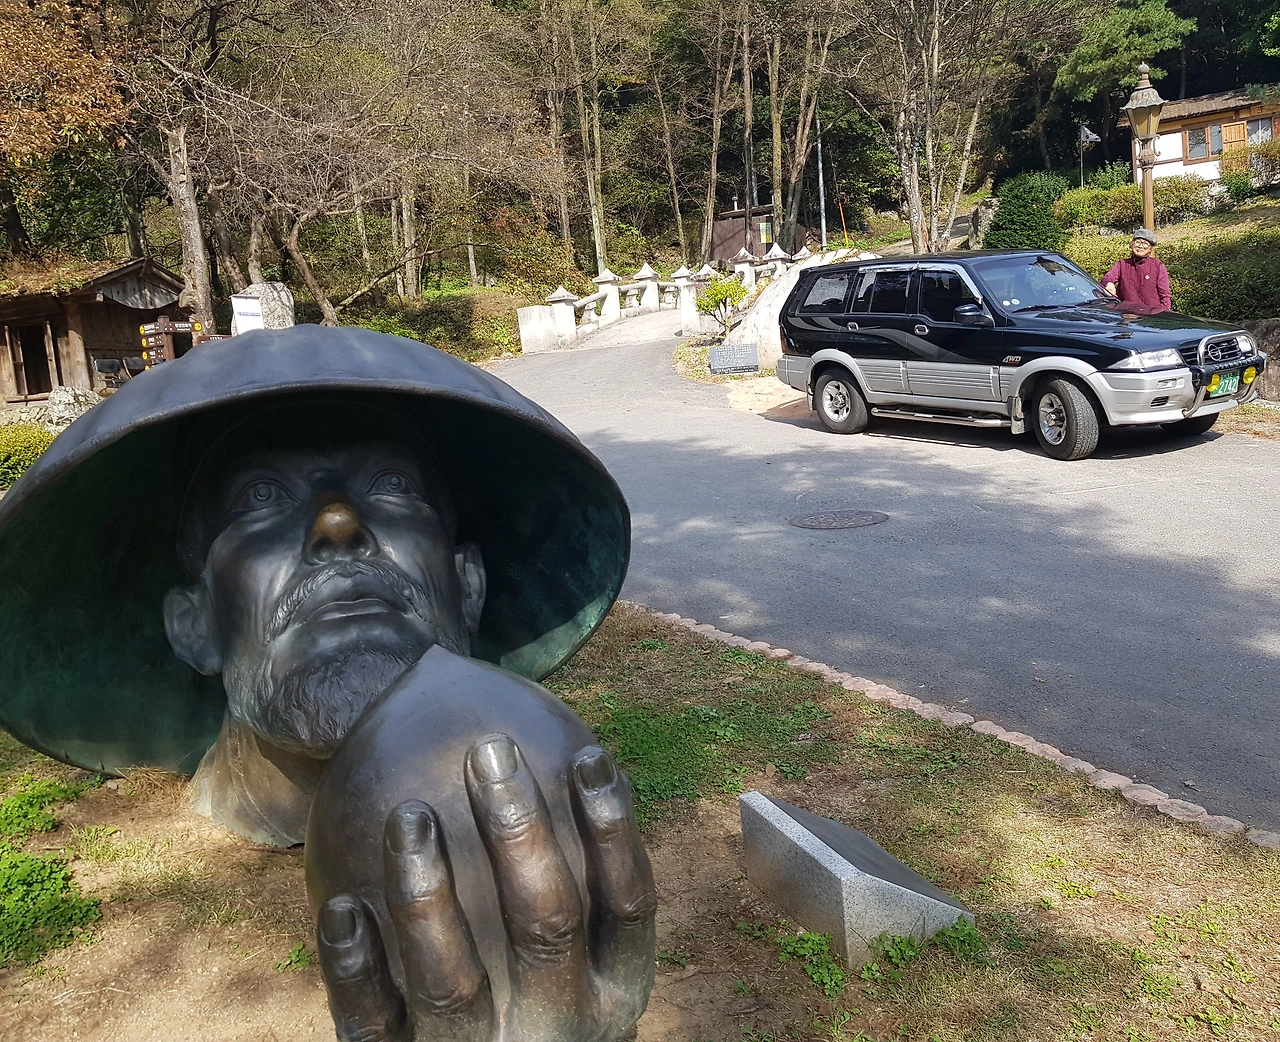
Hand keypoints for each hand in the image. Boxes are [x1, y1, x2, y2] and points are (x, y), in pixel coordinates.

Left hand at [315, 735, 656, 1041]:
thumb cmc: (533, 975)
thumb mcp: (577, 939)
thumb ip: (579, 865)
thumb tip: (591, 758)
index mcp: (617, 989)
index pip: (628, 902)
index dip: (612, 828)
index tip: (585, 752)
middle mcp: (560, 1032)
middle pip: (547, 925)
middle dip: (520, 831)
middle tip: (489, 751)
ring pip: (454, 983)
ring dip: (426, 894)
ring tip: (407, 815)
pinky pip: (377, 1029)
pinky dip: (357, 971)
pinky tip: (340, 907)